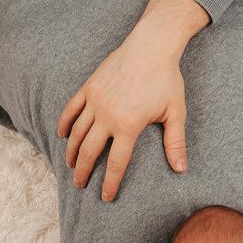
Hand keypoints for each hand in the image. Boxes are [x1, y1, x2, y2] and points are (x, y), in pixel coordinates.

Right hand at [57, 32, 188, 201]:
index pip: (116, 163)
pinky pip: (71, 109)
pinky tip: (62, 135)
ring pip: (76, 132)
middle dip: (83, 172)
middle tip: (80, 185)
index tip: (105, 197)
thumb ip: (175, 143)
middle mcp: (107, 115)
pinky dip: (64, 123)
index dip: (110, 183)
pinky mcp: (89, 87)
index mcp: (128, 126)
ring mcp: (95, 100)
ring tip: (70, 166)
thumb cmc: (167, 80)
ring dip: (71, 152)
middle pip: (88, 151)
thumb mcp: (175, 113)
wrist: (151, 46)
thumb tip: (181, 170)